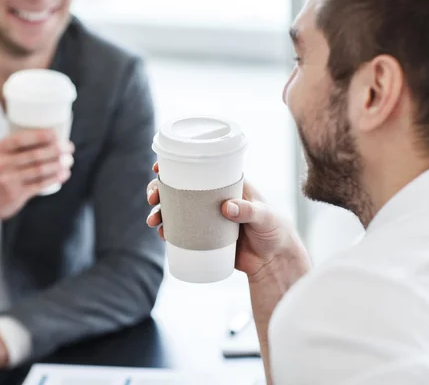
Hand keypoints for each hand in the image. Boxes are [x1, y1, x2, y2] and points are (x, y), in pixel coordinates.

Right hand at [0, 128, 73, 219]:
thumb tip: (50, 140)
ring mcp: (9, 180)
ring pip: (40, 170)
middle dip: (56, 150)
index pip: (22, 139)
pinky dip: (55, 179)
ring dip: (58, 164)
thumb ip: (17, 149)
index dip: (42, 135)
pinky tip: (64, 174)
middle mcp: (2, 164)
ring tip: (69, 160)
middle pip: (35, 155)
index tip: (56, 134)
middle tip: (69, 147)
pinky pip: (40, 185)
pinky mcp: (16, 194)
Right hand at [146, 162, 306, 280]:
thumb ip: (248, 210)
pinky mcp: (205, 238)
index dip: (176, 167)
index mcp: (227, 185)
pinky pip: (182, 232)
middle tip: (153, 198)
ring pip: (177, 210)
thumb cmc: (275, 230)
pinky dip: (168, 231)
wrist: (275, 261)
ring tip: (153, 221)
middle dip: (160, 191)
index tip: (159, 168)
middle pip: (180, 189)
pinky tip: (161, 233)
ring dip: (160, 212)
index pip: (198, 170)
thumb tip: (226, 208)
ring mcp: (207, 218)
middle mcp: (213, 199)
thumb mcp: (265, 217)